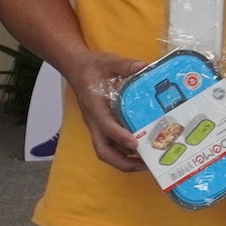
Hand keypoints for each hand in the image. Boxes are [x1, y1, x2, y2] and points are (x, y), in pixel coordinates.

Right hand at [68, 51, 148, 171]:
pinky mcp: (103, 127)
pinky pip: (113, 145)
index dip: (120, 136)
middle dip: (124, 162)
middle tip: (146, 164)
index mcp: (94, 107)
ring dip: (127, 161)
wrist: (76, 69)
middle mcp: (95, 122)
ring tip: (149, 162)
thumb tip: (143, 66)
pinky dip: (127, 152)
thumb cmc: (93, 67)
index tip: (135, 144)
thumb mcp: (108, 61)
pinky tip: (144, 150)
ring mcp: (98, 127)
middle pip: (104, 151)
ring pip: (108, 151)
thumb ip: (124, 65)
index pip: (105, 126)